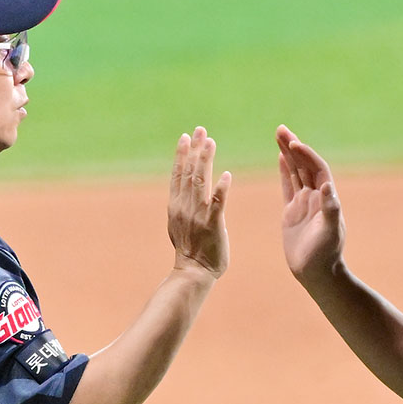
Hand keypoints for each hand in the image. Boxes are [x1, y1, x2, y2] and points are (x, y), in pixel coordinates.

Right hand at [168, 126, 229, 276]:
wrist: (193, 273)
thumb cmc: (190, 251)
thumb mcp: (179, 224)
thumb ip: (183, 206)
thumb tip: (183, 191)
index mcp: (176, 206)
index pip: (178, 175)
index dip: (182, 155)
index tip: (186, 136)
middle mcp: (185, 207)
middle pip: (189, 173)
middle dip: (195, 150)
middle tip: (200, 130)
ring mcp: (198, 216)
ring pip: (200, 183)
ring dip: (205, 161)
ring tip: (210, 143)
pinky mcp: (212, 226)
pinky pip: (217, 204)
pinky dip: (221, 189)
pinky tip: (226, 175)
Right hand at [276, 125, 344, 285]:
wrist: (317, 273)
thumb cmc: (326, 254)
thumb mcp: (330, 232)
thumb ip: (330, 209)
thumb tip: (327, 187)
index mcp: (327, 198)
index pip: (317, 169)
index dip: (307, 155)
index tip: (294, 143)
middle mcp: (317, 197)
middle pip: (305, 165)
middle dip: (293, 147)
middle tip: (281, 129)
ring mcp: (304, 203)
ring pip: (295, 172)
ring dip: (288, 154)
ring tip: (279, 135)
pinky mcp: (292, 212)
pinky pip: (288, 186)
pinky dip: (285, 171)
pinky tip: (280, 158)